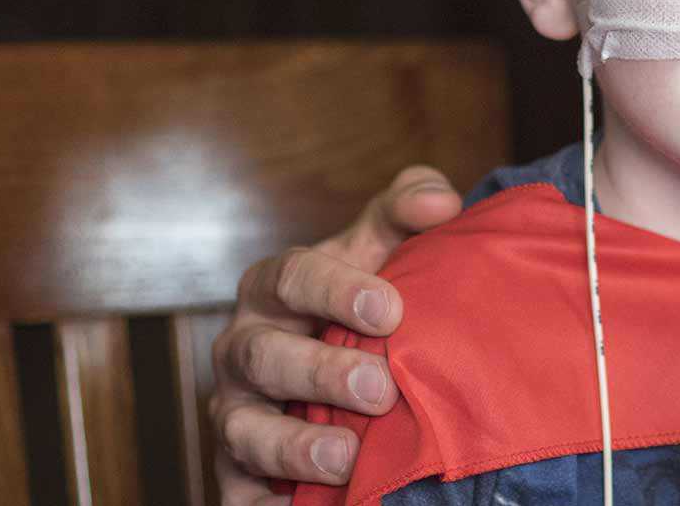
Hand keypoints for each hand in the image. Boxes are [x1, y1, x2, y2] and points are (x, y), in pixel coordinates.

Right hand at [209, 166, 465, 505]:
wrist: (348, 365)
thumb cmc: (365, 299)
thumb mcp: (383, 247)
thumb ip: (408, 209)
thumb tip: (442, 204)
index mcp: (274, 286)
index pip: (292, 277)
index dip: (336, 290)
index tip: (391, 310)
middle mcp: (244, 347)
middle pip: (263, 356)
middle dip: (318, 372)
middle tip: (379, 389)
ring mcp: (237, 413)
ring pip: (244, 430)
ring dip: (292, 445)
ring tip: (346, 457)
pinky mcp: (238, 474)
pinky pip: (239, 495)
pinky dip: (265, 504)